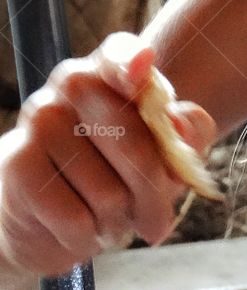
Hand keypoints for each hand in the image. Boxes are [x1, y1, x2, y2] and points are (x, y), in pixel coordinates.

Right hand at [0, 32, 216, 278]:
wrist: (52, 214)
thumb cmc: (120, 171)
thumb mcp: (167, 152)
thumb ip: (187, 132)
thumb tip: (181, 129)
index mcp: (111, 70)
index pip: (121, 53)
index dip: (132, 62)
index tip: (144, 68)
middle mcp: (72, 83)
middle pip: (131, 139)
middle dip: (155, 191)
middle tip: (158, 218)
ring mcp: (39, 120)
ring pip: (107, 190)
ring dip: (120, 219)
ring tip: (111, 216)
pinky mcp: (17, 163)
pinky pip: (75, 217)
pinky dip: (89, 235)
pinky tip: (83, 227)